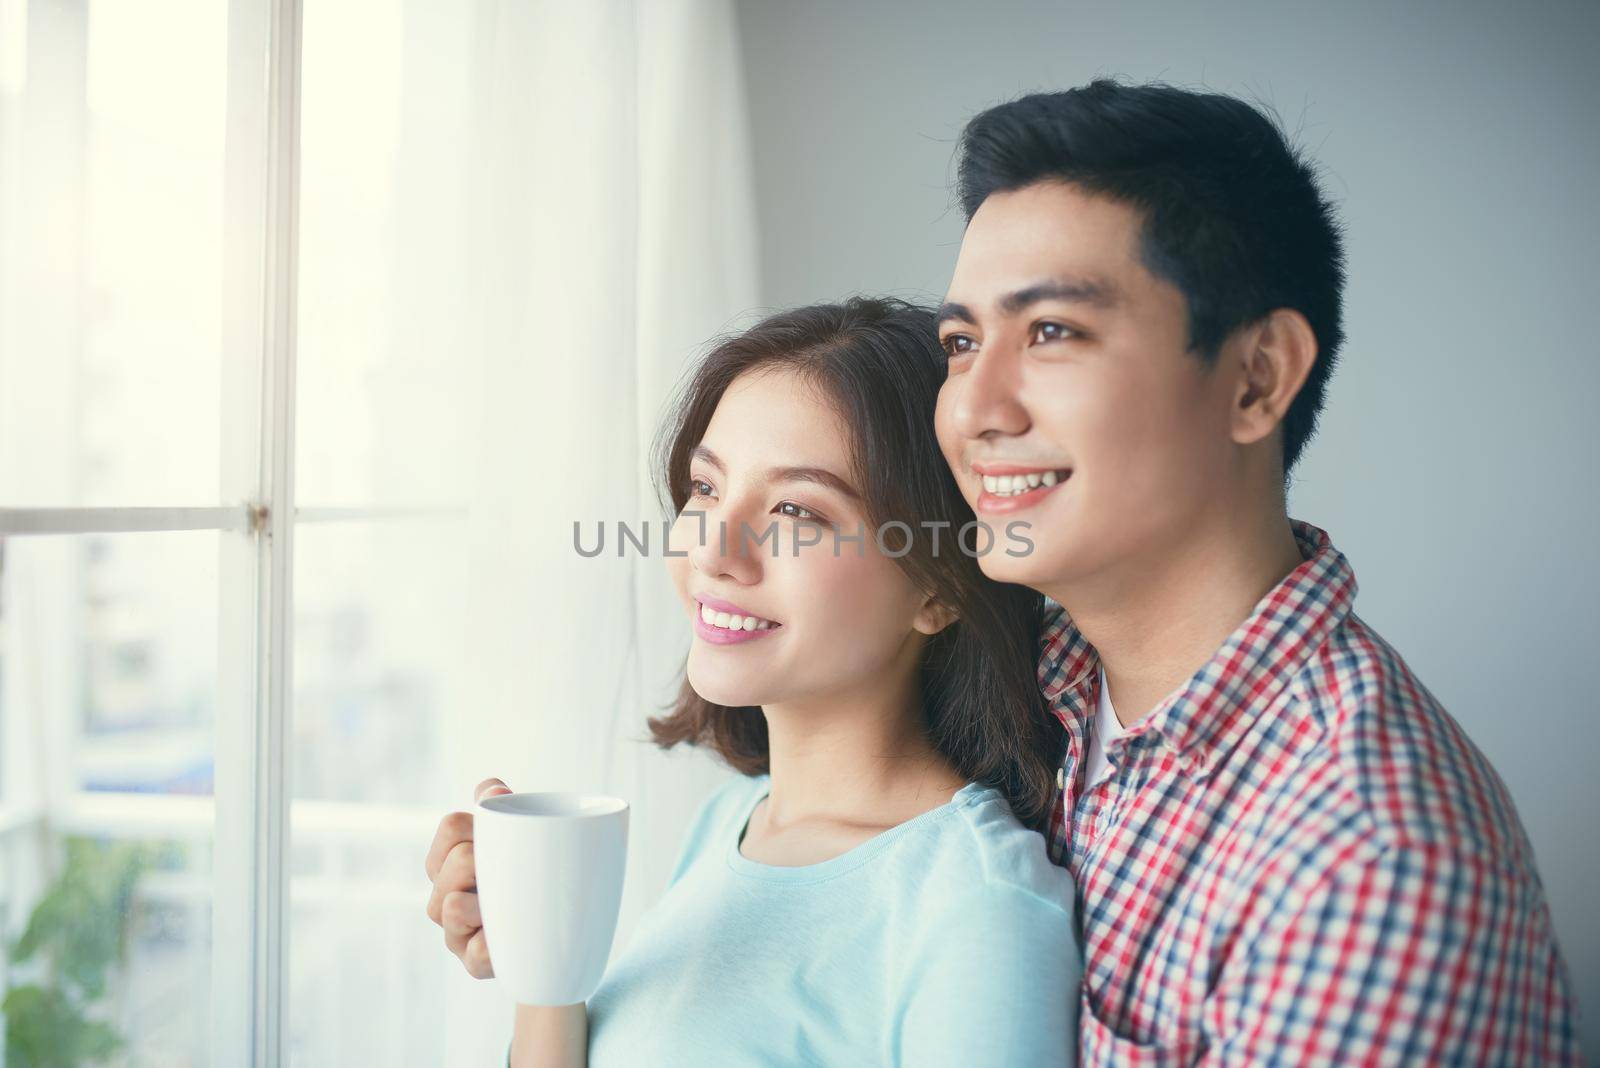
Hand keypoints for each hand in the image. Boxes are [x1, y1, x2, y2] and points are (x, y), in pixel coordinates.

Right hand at [425, 777, 512, 978]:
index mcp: (448, 862)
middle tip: (515, 867)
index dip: (479, 823)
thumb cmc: (529, 876)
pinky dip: (493, 944)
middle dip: (486, 859)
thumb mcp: (518, 839)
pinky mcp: (474, 964)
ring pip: (453, 908)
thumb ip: (500, 807)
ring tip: (513, 901)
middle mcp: (443, 897)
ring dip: (486, 900)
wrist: (560, 931)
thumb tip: (493, 789)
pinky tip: (509, 937)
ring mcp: (456, 933)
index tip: (503, 832)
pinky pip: (477, 953)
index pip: (451, 827)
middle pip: (457, 861)